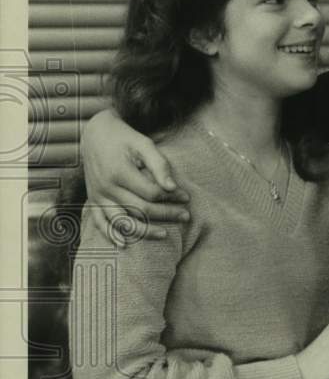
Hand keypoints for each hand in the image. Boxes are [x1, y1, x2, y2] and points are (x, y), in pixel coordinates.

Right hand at [82, 109, 190, 242]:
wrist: (95, 133)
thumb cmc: (123, 138)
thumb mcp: (143, 144)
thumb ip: (159, 164)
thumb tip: (172, 187)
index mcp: (119, 172)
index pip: (151, 193)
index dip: (171, 197)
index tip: (186, 197)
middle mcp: (107, 187)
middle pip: (140, 209)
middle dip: (166, 214)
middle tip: (185, 216)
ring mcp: (98, 196)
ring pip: (122, 222)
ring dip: (144, 231)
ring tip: (164, 234)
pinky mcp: (93, 200)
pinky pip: (100, 222)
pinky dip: (110, 235)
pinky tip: (125, 245)